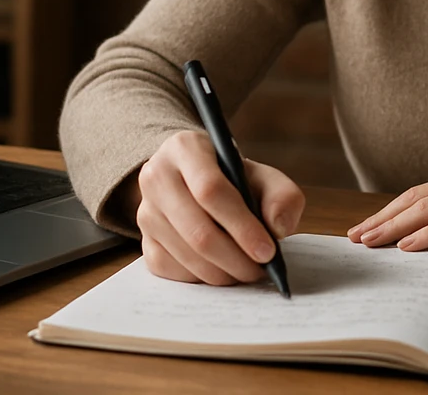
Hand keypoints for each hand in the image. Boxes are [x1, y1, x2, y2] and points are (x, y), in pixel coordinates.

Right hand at [126, 130, 305, 285]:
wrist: (197, 183)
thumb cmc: (234, 180)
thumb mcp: (263, 176)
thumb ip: (282, 196)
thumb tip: (279, 229)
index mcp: (185, 148)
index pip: (210, 190)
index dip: (241, 225)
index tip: (267, 251)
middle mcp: (156, 176)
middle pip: (197, 230)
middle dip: (235, 258)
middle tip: (260, 271)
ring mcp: (145, 210)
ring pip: (185, 255)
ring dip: (222, 273)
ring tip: (247, 271)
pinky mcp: (145, 240)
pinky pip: (173, 270)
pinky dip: (202, 278)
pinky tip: (221, 270)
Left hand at [346, 162, 427, 252]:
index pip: (421, 192)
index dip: (390, 209)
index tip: (367, 226)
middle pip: (415, 197)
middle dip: (380, 218)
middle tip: (354, 237)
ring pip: (426, 208)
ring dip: (392, 227)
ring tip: (368, 242)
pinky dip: (427, 234)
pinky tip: (407, 246)